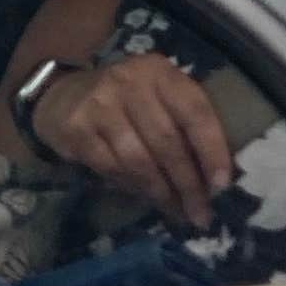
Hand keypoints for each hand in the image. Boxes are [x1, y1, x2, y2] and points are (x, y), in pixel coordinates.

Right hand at [30, 52, 232, 233]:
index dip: (212, 151)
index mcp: (160, 72)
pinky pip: (112, 168)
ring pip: (139, 160)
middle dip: (188, 183)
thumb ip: (185, 124)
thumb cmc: (127, 100)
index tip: (222, 185)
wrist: (63, 95)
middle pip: (168, 141)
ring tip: (177, 212)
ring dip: (161, 192)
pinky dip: (133, 187)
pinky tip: (146, 197)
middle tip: (200, 213)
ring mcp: (100, 104)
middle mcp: (130, 82)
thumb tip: (216, 178)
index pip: (195, 112)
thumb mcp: (159, 97)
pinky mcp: (76, 129)